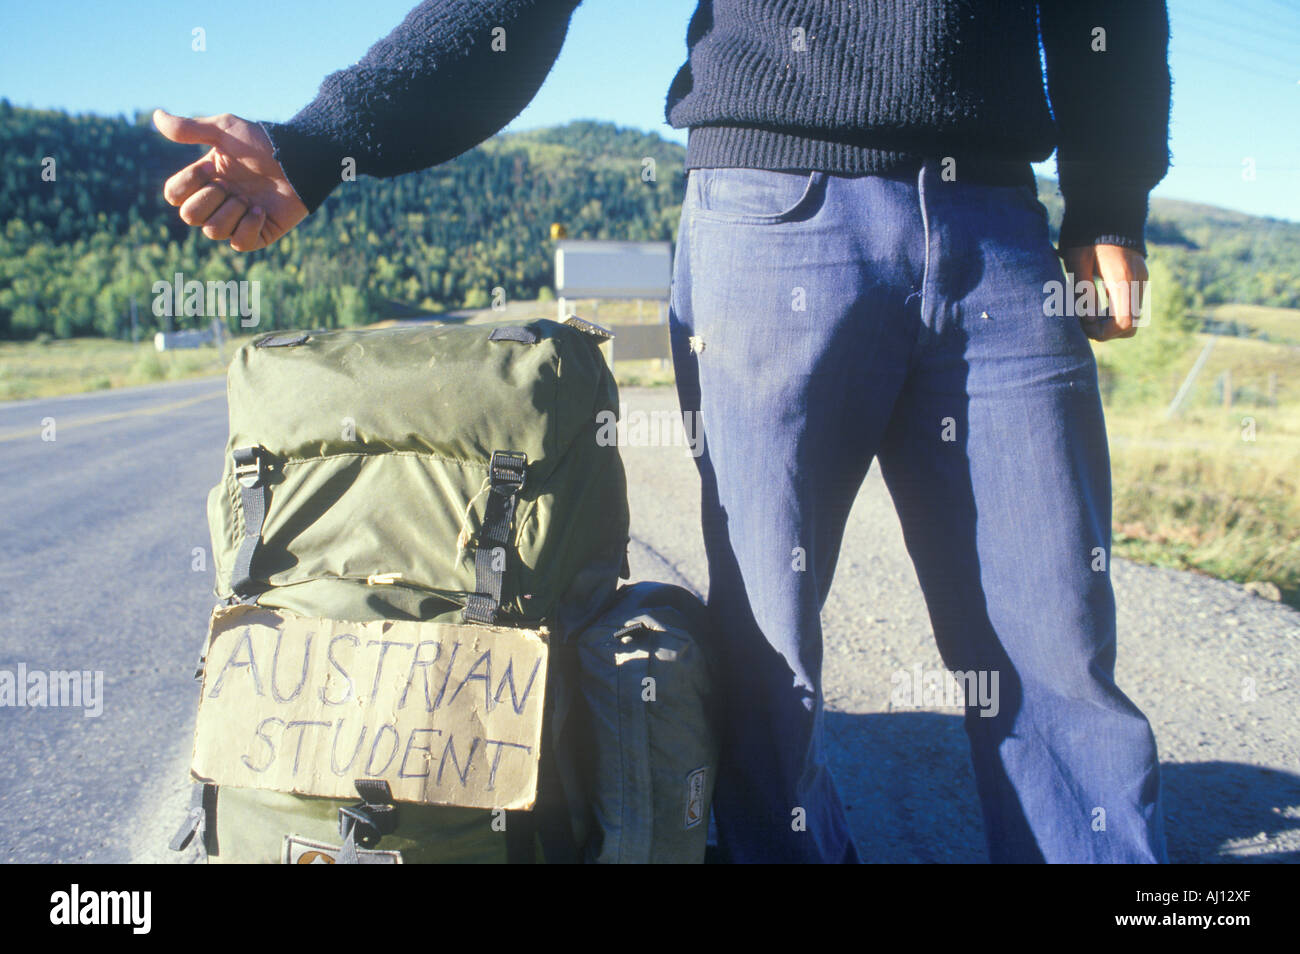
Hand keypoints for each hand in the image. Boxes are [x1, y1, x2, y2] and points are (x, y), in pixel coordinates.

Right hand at [153, 109, 308, 251]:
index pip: (174, 195)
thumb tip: (155, 116)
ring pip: (213, 231)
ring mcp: (237, 220)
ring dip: (231, 212)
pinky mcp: (258, 235)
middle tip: (232, 186)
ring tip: (251, 199)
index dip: (187, 184)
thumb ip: (189, 129)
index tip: (210, 168)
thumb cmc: (262, 143)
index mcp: (205, 179)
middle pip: (189, 217)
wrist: (300, 159)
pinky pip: (239, 243)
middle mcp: (218, 201)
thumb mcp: (224, 130)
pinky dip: (249, 226)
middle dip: (209, 199)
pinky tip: (261, 210)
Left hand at [1060, 244, 1147, 340]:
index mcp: (1123, 280)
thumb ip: (1083, 291)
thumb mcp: (1077, 263)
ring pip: (1133, 319)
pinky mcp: (1139, 279)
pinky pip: (1132, 307)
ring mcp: (1142, 281)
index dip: (1103, 332)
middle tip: (1083, 322)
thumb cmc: (1087, 237)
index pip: (1124, 323)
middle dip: (1107, 331)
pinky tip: (1096, 307)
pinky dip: (1116, 314)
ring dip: (1111, 324)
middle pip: (1131, 327)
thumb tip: (1088, 320)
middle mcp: (1138, 282)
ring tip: (1087, 314)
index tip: (1083, 323)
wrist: (1107, 212)